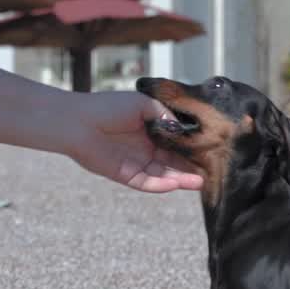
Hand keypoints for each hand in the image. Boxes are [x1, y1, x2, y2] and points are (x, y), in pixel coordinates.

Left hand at [64, 91, 203, 193]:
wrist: (77, 122)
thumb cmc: (107, 107)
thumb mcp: (142, 104)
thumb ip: (164, 114)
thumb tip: (183, 128)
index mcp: (150, 130)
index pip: (175, 142)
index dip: (191, 147)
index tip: (210, 151)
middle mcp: (146, 148)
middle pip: (173, 161)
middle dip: (191, 167)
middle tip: (212, 172)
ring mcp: (137, 163)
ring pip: (164, 174)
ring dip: (181, 179)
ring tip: (200, 182)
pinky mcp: (126, 176)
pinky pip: (147, 183)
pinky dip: (161, 184)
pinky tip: (175, 184)